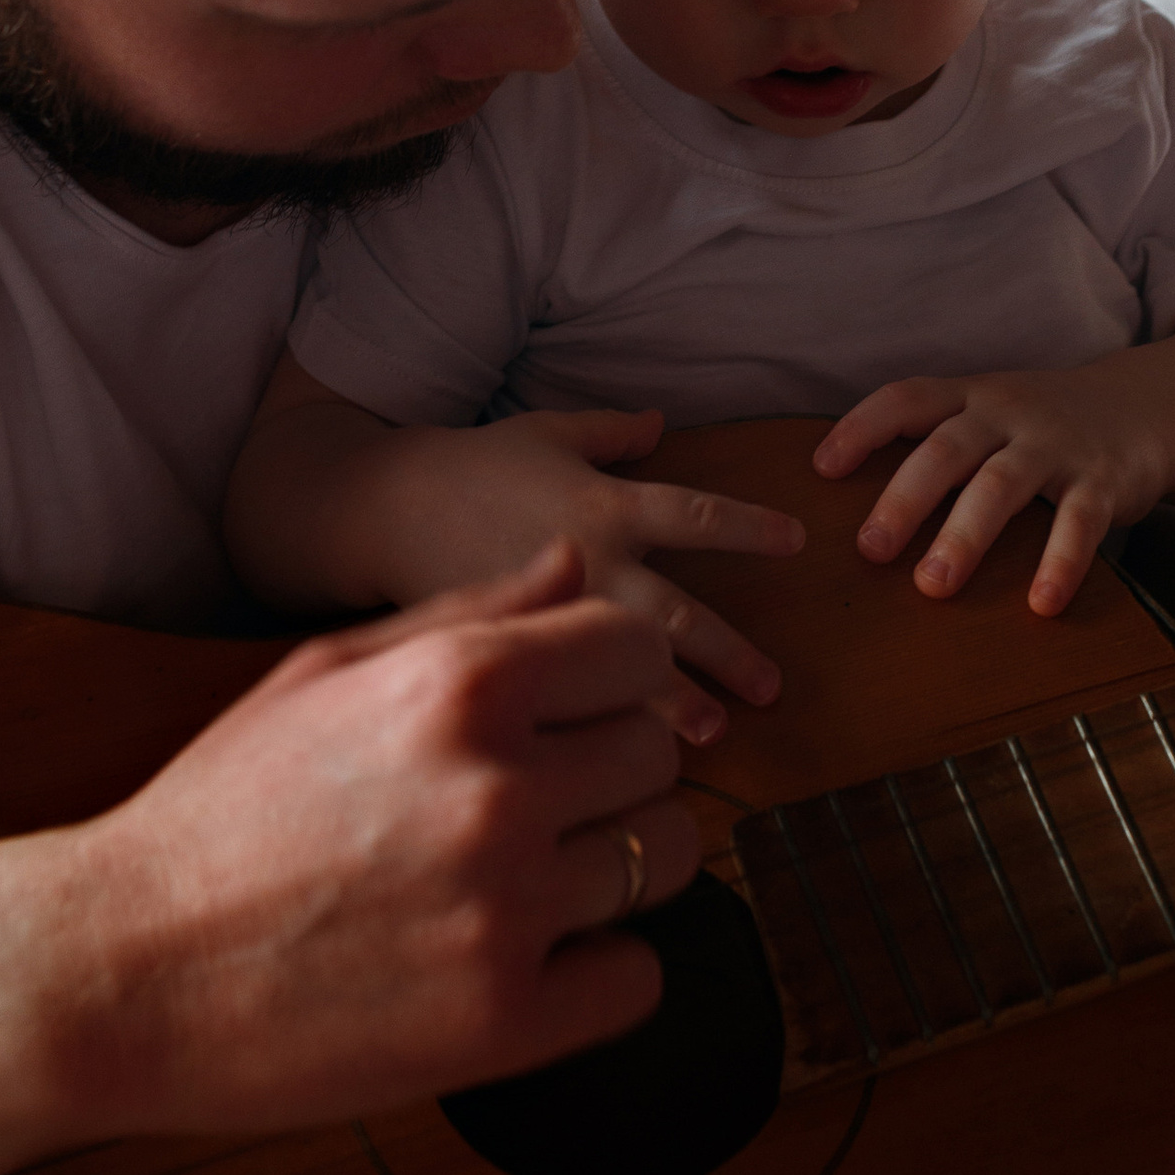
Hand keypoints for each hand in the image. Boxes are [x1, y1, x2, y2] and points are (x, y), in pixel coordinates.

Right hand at [63, 541, 707, 1141]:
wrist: (120, 968)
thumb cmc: (218, 811)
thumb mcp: (323, 675)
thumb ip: (467, 614)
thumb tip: (575, 560)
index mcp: (457, 683)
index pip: (638, 651)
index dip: (610, 684)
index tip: (567, 719)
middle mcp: (497, 786)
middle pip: (661, 755)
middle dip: (608, 775)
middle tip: (524, 810)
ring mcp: (507, 908)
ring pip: (666, 860)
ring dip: (610, 869)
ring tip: (515, 883)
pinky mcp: (506, 1021)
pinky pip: (638, 978)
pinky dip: (595, 973)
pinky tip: (516, 959)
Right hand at [378, 408, 804, 734]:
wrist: (376, 508)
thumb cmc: (464, 464)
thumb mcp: (541, 431)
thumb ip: (606, 430)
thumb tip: (660, 422)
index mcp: (603, 503)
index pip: (696, 517)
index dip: (750, 527)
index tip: (797, 541)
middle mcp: (590, 562)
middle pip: (676, 612)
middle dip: (728, 651)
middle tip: (771, 686)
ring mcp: (554, 615)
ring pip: (629, 666)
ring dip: (677, 701)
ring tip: (716, 732)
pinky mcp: (513, 653)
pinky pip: (572, 695)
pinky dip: (603, 722)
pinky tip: (626, 752)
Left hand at [816, 367, 1172, 613]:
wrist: (1145, 408)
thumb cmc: (1041, 428)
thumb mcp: (988, 415)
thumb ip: (935, 446)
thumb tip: (857, 515)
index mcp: (970, 397)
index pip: (905, 399)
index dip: (861, 428)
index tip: (821, 469)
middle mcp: (1007, 413)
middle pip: (946, 449)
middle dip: (903, 499)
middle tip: (869, 550)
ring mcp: (1056, 444)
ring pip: (1001, 484)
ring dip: (964, 536)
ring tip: (932, 586)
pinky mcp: (1104, 479)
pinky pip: (1080, 521)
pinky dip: (1060, 562)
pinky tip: (1041, 604)